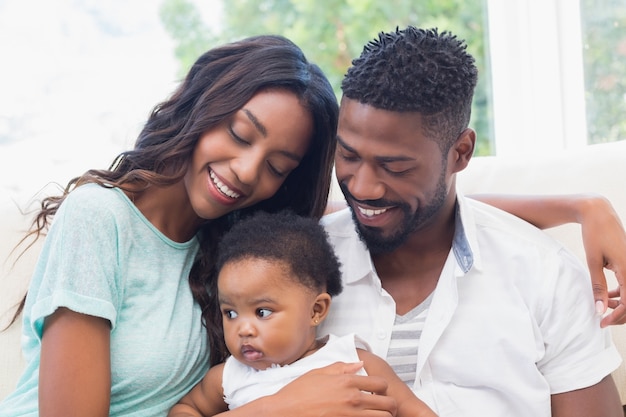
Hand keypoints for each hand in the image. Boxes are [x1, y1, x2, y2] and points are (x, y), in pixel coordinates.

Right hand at [255, 362, 397, 416]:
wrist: (284, 412)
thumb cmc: (298, 393)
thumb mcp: (318, 373)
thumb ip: (341, 367)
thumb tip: (359, 364)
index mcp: (347, 381)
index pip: (381, 383)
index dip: (383, 388)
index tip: (378, 392)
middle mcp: (352, 398)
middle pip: (388, 403)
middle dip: (390, 405)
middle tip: (384, 407)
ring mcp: (350, 415)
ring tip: (376, 415)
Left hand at [579, 196, 625, 325]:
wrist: (598, 213)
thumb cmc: (595, 235)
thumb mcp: (593, 262)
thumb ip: (597, 287)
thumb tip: (598, 309)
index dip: (616, 317)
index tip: (601, 323)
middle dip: (620, 314)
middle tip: (602, 319)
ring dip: (620, 304)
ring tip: (602, 306)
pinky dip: (621, 294)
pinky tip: (607, 296)